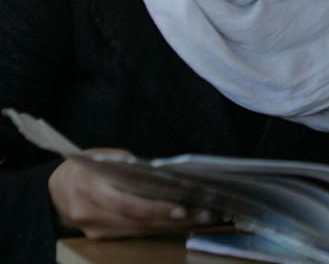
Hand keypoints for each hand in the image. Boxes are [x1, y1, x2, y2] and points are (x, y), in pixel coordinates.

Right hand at [48, 149, 214, 238]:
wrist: (57, 186)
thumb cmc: (90, 165)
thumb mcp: (107, 157)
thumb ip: (132, 167)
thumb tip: (167, 175)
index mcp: (90, 186)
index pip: (126, 203)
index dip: (155, 208)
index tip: (182, 208)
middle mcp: (89, 212)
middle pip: (137, 220)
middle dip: (173, 218)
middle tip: (204, 213)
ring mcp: (94, 228)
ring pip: (138, 230)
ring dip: (171, 225)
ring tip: (200, 217)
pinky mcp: (100, 237)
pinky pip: (133, 233)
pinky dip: (157, 227)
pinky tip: (179, 221)